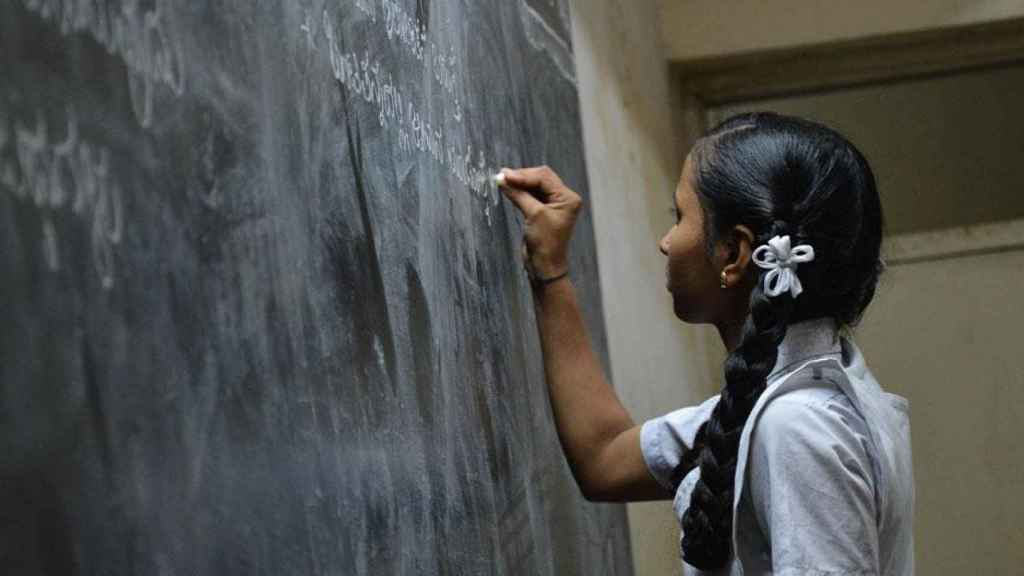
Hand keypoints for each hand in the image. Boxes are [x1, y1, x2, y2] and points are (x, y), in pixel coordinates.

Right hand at [499, 166, 582, 280]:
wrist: (544, 265)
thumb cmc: (545, 242)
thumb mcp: (533, 214)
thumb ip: (519, 194)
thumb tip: (503, 179)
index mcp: (567, 198)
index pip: (544, 178)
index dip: (523, 175)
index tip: (504, 175)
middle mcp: (563, 198)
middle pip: (540, 178)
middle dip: (521, 176)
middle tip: (502, 176)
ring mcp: (553, 204)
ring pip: (535, 185)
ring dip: (519, 183)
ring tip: (502, 180)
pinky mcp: (543, 210)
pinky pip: (531, 194)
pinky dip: (520, 191)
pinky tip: (509, 189)